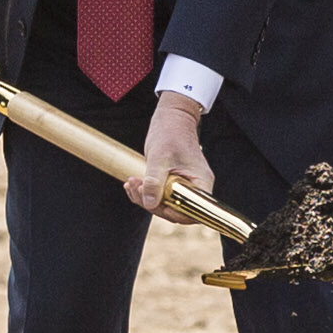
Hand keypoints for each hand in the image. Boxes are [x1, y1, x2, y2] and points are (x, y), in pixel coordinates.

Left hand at [129, 93, 213, 218]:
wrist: (171, 119)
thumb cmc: (170, 133)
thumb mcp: (159, 157)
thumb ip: (154, 181)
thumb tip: (150, 204)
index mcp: (201, 183)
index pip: (193, 211)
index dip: (174, 213)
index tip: (154, 203)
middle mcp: (196, 187)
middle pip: (177, 210)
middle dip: (153, 203)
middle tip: (137, 188)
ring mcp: (185, 186)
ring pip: (166, 204)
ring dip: (145, 198)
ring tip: (131, 183)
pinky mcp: (174, 183)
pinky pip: (160, 196)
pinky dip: (145, 192)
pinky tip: (133, 183)